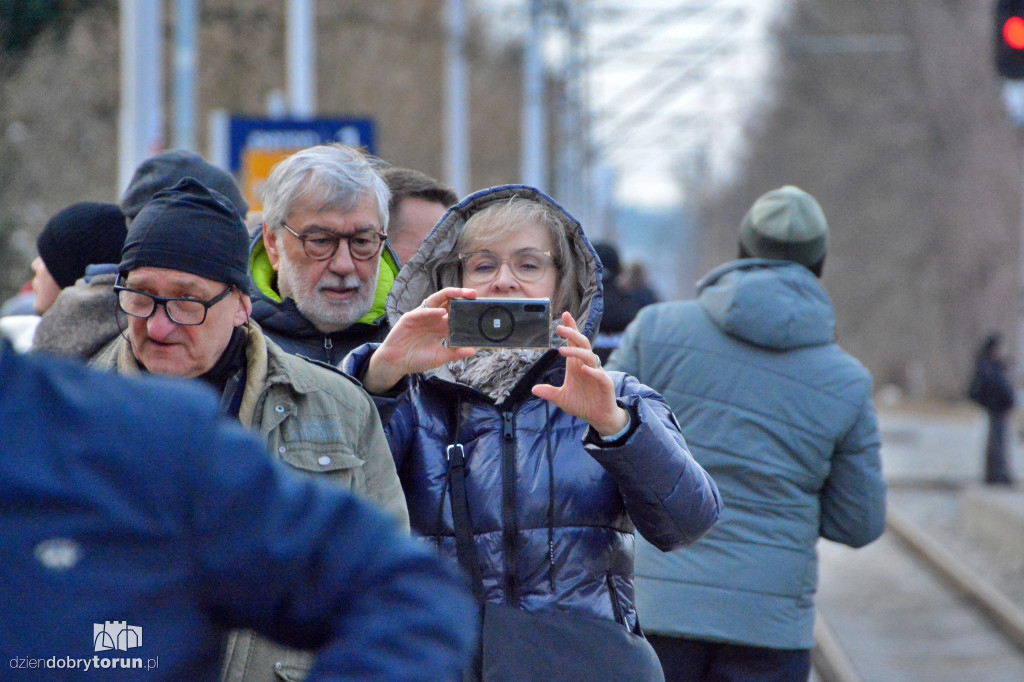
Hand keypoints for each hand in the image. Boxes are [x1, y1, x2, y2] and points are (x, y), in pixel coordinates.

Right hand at [363, 288, 477, 393]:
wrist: (396, 364)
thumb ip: (455, 353)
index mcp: (440, 327)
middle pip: (448, 302)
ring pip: (436, 301)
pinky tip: (441, 312)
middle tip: (474, 294)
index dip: (466, 309)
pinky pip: (422, 312)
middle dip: (461, 296)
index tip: (480, 307)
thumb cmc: (416, 359)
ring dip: (448, 295)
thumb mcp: (439, 357)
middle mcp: (433, 319)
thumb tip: (473, 351)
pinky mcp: (409, 318)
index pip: (455, 314)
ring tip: (461, 293)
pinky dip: (431, 311)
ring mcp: (421, 317)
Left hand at [531, 312, 628, 436]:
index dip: (571, 329)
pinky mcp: (605, 384)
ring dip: (576, 352)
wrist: (599, 417)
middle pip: (581, 344)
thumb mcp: (562, 399)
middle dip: (572, 334)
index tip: (565, 315)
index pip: (574, 343)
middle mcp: (587, 365)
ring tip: (562, 350)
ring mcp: (597, 373)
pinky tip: (583, 369)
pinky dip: (592, 371)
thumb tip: (534, 389)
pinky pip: (600, 375)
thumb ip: (549, 392)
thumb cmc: (583, 404)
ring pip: (589, 356)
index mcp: (576, 365)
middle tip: (559, 328)